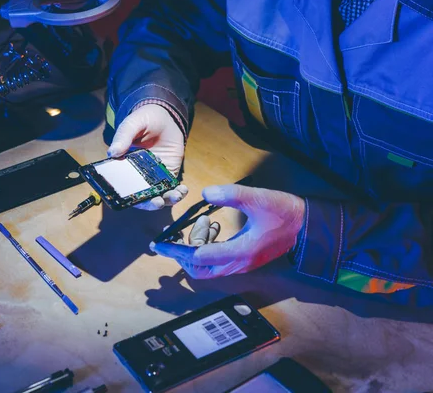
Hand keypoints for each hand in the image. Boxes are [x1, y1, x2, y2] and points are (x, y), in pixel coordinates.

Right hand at [107, 104, 187, 210]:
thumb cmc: (144, 120)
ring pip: (159, 195)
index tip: (135, 200)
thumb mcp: (132, 124)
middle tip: (157, 202)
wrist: (165, 117)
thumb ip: (123, 137)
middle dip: (150, 203)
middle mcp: (138, 175)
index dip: (127, 197)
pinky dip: (178, 192)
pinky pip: (172, 188)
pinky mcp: (169, 174)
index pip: (123, 187)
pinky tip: (183, 190)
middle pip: (142, 196)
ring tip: (175, 196)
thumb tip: (112, 152)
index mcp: (124, 166)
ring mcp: (155, 176)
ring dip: (167, 200)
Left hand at [150, 184, 305, 278]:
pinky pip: (218, 262)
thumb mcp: (257, 198)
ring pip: (208, 268)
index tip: (158, 245)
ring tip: (201, 226)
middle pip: (200, 270)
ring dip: (196, 250)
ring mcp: (243, 264)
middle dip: (182, 256)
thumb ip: (230, 195)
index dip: (175, 250)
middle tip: (172, 239)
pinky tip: (213, 228)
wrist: (307, 225)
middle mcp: (239, 263)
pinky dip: (208, 248)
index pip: (198, 256)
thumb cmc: (283, 211)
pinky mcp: (245, 260)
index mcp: (240, 252)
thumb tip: (205, 194)